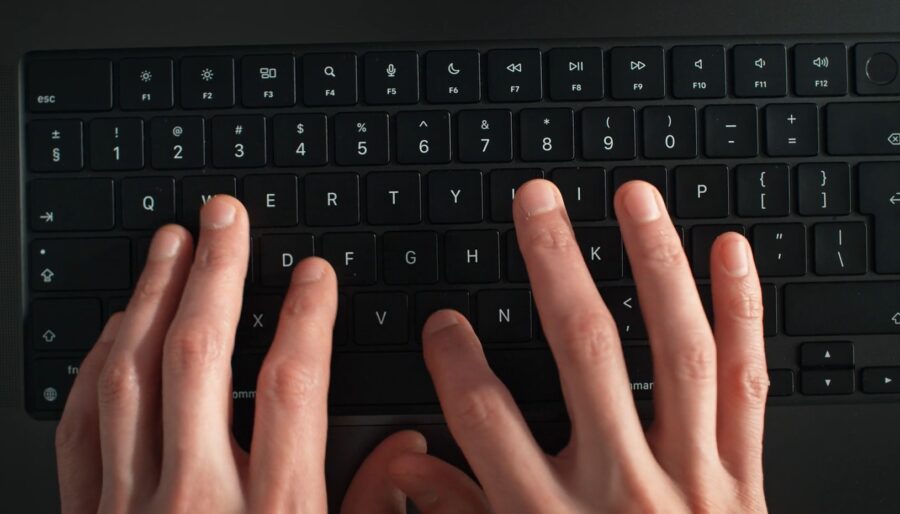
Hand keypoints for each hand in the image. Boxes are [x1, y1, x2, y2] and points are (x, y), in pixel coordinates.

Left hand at [55, 196, 354, 512]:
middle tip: (224, 218)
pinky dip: (98, 366)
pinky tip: (119, 328)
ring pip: (131, 377)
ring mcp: (130, 511)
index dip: (305, 317)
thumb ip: (373, 508)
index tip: (312, 275)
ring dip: (153, 298)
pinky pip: (81, 429)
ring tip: (172, 247)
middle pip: (199, 357)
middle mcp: (197, 502)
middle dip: (216, 272)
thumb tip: (406, 450)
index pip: (290, 388)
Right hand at [351, 179, 768, 512]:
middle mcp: (622, 489)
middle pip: (585, 354)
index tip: (445, 319)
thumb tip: (408, 469)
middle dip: (555, 265)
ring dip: (653, 264)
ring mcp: (692, 480)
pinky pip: (748, 385)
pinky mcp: (744, 480)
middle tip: (537, 200)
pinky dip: (743, 313)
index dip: (456, 358)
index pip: (487, 417)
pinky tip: (730, 253)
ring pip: (675, 351)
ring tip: (633, 198)